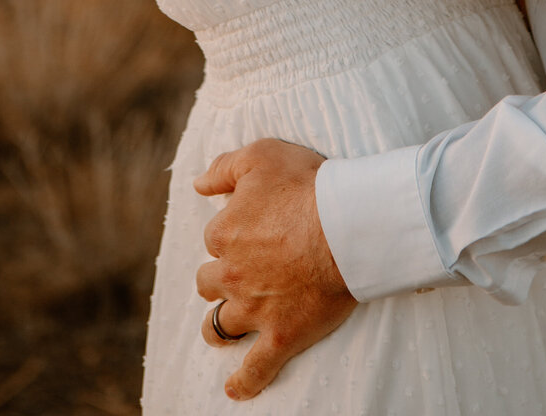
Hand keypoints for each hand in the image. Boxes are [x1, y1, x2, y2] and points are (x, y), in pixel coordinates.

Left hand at [194, 138, 356, 400]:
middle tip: (243, 271)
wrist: (348, 224)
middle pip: (210, 282)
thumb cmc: (307, 185)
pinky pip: (255, 370)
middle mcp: (231, 274)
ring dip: (220, 323)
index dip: (234, 231)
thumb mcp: (261, 156)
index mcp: (224, 233)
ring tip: (226, 324)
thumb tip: (198, 184)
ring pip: (220, 325)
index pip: (215, 237)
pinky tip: (235, 389)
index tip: (255, 226)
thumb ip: (223, 168)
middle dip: (221, 277)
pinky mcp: (280, 335)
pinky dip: (243, 382)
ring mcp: (254, 309)